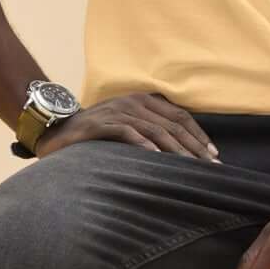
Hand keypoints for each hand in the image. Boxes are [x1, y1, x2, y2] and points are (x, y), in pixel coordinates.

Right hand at [33, 92, 219, 161]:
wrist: (56, 130)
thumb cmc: (96, 134)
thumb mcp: (127, 126)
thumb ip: (150, 131)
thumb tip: (181, 152)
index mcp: (143, 101)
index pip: (179, 115)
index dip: (199, 135)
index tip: (213, 155)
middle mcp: (132, 102)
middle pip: (172, 124)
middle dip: (194, 147)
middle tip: (209, 167)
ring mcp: (117, 112)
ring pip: (155, 130)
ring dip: (176, 150)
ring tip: (190, 167)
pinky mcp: (100, 124)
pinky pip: (127, 133)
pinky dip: (144, 146)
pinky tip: (158, 159)